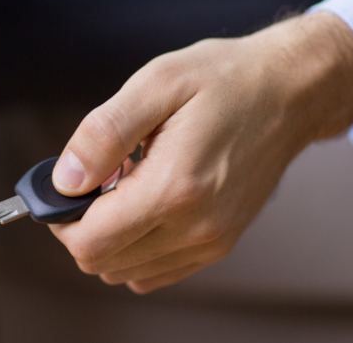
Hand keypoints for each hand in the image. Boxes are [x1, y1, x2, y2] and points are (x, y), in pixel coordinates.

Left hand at [48, 12, 352, 293]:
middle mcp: (196, 227)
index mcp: (176, 187)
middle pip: (103, 263)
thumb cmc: (225, 80)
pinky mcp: (220, 244)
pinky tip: (146, 202)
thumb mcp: (157, 83)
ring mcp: (211, 241)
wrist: (291, 92)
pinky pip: (156, 271)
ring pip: (126, 272)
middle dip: (81, 226)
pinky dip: (136, 247)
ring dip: (109, 238)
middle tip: (96, 178)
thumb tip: (64, 180)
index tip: (65, 184)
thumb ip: (103, 134)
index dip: (61, 217)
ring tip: (125, 185)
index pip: (90, 241)